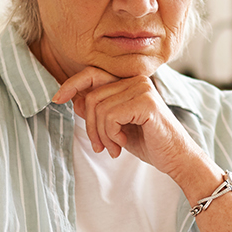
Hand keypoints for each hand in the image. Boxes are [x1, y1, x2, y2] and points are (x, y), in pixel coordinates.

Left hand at [52, 67, 200, 175]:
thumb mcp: (116, 125)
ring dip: (102, 135)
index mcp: (129, 81)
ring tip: (113, 147)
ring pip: (99, 109)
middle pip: (92, 97)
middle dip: (90, 126)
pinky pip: (111, 116)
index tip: (56, 99)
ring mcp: (142, 89)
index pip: (92, 74)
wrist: (175, 157)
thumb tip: (74, 100)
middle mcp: (136, 80)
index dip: (71, 84)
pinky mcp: (146, 102)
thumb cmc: (148, 141)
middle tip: (101, 146)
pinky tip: (123, 144)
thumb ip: (99, 110)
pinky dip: (111, 135)